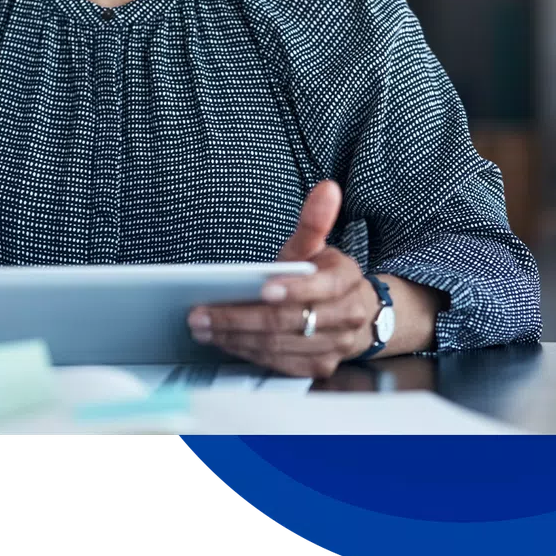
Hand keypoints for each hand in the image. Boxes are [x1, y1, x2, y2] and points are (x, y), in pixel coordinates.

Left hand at [187, 181, 379, 378]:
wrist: (353, 315)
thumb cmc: (322, 276)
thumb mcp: (316, 246)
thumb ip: (315, 219)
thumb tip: (327, 187)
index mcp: (346, 280)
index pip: (321, 287)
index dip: (294, 289)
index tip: (263, 288)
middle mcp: (346, 317)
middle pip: (290, 321)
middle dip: (242, 317)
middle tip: (203, 313)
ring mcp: (334, 346)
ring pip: (280, 345)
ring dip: (236, 337)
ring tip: (202, 326)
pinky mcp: (318, 367)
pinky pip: (279, 363)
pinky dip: (247, 352)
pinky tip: (222, 340)